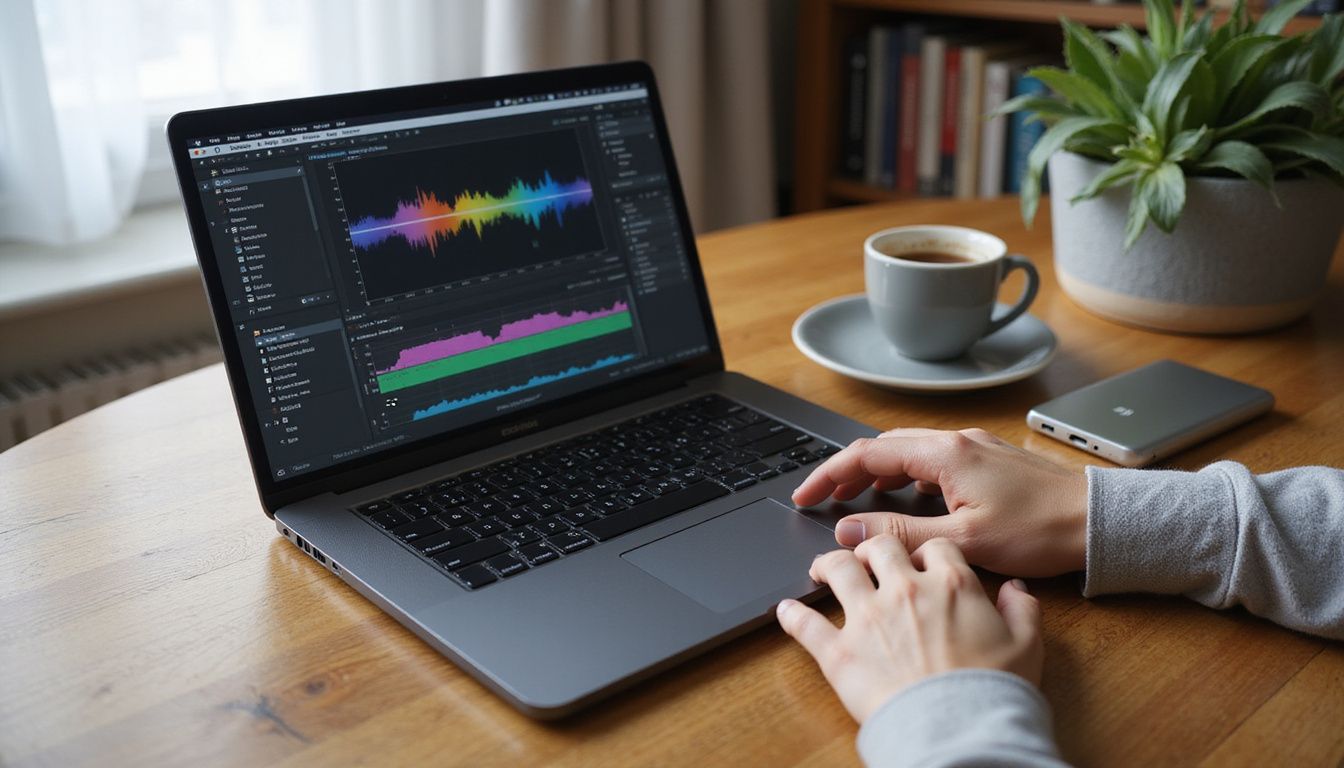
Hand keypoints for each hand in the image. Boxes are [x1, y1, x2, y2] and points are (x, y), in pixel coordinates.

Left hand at [777, 536, 1042, 722]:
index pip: (934, 547)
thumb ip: (1023, 611)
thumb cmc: (994, 692)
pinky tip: (784, 610)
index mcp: (951, 585)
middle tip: (866, 557)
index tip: (921, 561)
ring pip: (838, 570)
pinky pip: (806, 624)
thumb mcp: (1027, 647)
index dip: (926, 551)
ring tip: (822, 569)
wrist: (960, 730)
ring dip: (828, 565)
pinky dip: (791, 616)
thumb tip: (1016, 591)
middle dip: (872, 548)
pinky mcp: (839, 651)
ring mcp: (868, 618)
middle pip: (880, 547)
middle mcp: (906, 591)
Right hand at [791, 428, 1087, 577]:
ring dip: (878, 473)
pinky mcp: (990, 461)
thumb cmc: (1043, 530)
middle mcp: (958, 442)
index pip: (868, 453)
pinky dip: (907, 475)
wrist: (1101, 521)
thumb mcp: (963, 541)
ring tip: (857, 500)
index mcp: (945, 454)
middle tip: (824, 500)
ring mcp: (976, 448)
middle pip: (885, 447)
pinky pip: (934, 460)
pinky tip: (908, 497)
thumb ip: (901, 534)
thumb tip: (849, 529)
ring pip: (909, 452)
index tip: (805, 496)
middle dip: (848, 472)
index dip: (829, 474)